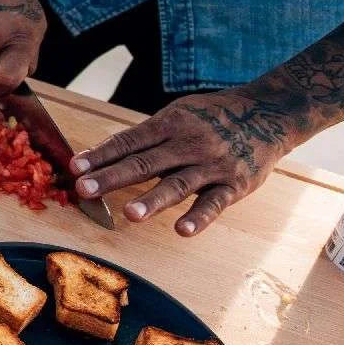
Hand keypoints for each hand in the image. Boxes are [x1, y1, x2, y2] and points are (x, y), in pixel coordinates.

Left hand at [70, 89, 295, 235]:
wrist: (269, 113)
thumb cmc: (211, 118)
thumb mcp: (177, 115)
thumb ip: (145, 137)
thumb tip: (102, 155)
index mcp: (169, 124)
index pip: (128, 142)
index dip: (100, 155)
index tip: (74, 167)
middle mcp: (188, 144)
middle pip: (144, 163)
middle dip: (112, 177)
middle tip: (84, 190)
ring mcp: (211, 165)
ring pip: (178, 184)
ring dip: (153, 200)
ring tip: (130, 214)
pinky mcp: (234, 184)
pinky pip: (214, 203)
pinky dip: (199, 217)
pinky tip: (182, 231)